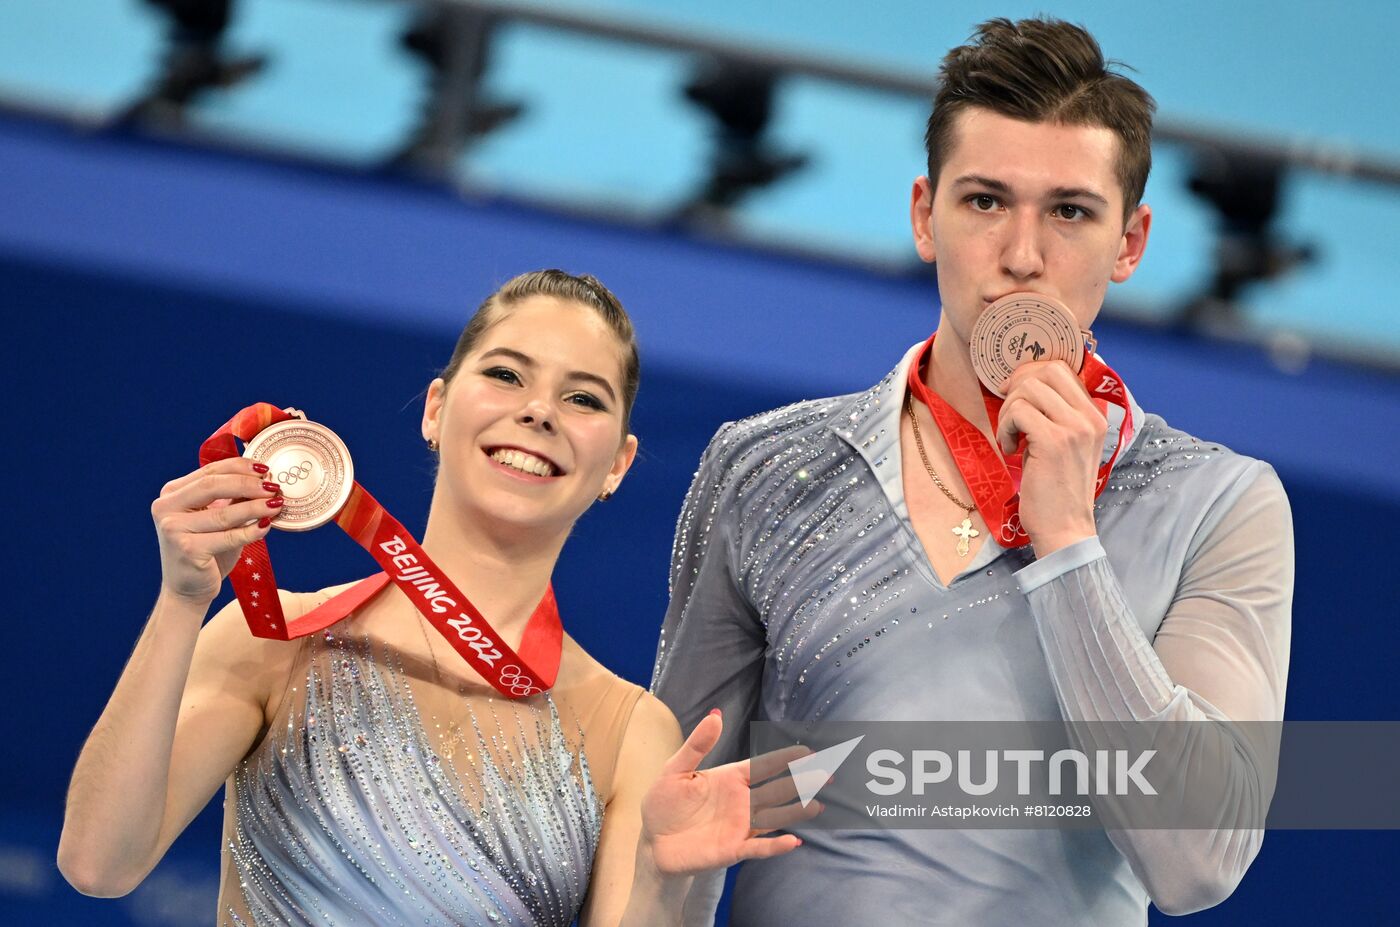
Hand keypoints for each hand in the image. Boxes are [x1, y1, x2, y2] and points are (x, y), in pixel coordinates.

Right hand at [150, 458, 283, 604]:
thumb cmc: (206, 549)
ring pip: (223, 513)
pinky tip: (267, 527)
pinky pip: (228, 537)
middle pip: (213, 485)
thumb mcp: (216, 518)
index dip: (239, 467)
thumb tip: (264, 479)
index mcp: (172, 493)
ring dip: (256, 507)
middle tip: (273, 488)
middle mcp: (166, 508)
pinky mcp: (187, 550)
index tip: (265, 469)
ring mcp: (173, 529)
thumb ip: (231, 498)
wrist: (187, 588)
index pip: (209, 471)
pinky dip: (251, 531)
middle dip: (248, 484)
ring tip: (277, 505)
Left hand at [640, 710, 817, 875]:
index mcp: (730, 779)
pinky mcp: (733, 849)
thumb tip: (716, 715)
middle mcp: (742, 802)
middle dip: (802, 782)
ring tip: (818, 805)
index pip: (764, 766)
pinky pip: (759, 847)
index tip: (809, 750)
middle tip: (828, 774)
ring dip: (797, 812)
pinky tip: (793, 841)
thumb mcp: (675, 770)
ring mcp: (740, 826)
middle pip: (778, 790)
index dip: (785, 758)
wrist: (653, 842)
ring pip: (775, 817)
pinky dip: (776, 845)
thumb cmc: (664, 804)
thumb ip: (697, 746)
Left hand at [993, 360, 1106, 556]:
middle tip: (1009, 415)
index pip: (1062, 369)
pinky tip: (1011, 450)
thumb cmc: (1058, 490)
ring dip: (1009, 412)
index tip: (1015, 396)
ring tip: (1012, 439)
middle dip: (1017, 388)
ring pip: (1028, 389)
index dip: (1030, 375)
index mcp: (1094, 415)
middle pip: (1045, 370)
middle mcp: (1089, 417)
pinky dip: (1005, 428)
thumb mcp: (1064, 445)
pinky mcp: (1053, 441)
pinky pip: (1018, 412)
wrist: (1065, 529)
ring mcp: (1074, 427)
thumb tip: (1022, 386)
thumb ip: (1054, 416)